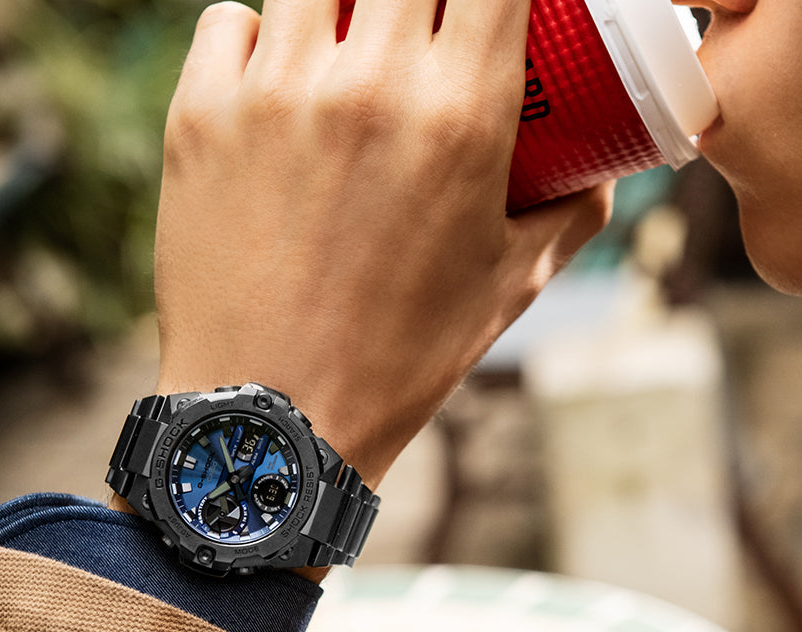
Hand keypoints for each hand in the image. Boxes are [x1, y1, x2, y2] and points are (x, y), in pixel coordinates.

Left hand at [153, 0, 612, 489]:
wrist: (277, 420)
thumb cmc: (403, 359)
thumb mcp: (511, 288)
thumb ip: (570, 213)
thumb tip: (601, 168)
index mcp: (460, 117)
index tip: (497, 14)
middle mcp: (367, 84)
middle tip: (424, 39)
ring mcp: (273, 91)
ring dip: (344, 6)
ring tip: (353, 58)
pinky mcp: (200, 114)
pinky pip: (232, 21)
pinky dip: (259, 37)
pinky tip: (279, 87)